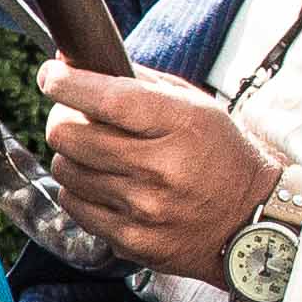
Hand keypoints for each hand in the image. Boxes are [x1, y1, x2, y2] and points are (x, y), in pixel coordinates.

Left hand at [36, 58, 280, 281]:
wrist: (249, 220)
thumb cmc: (218, 155)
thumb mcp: (194, 107)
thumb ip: (137, 83)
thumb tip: (73, 61)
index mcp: (181, 126)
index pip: (109, 99)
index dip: (67, 84)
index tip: (52, 75)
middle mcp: (160, 169)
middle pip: (69, 135)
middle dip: (63, 119)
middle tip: (75, 117)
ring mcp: (143, 209)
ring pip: (65, 170)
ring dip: (73, 157)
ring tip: (99, 154)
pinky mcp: (130, 240)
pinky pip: (74, 206)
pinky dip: (81, 191)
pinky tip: (107, 185)